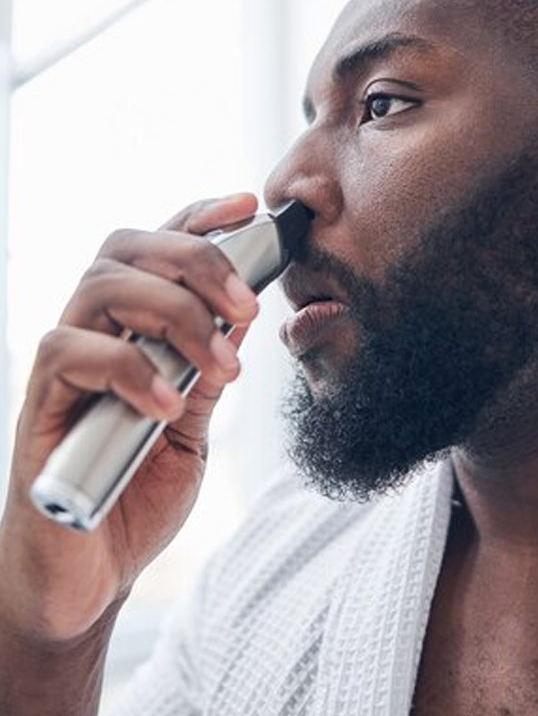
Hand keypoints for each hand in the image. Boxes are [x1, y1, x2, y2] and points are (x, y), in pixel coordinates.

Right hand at [0, 193, 259, 644]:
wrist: (86, 581)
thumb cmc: (134, 498)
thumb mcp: (192, 432)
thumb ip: (207, 377)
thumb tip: (243, 319)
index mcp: (131, 328)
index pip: (157, 248)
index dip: (198, 216)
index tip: (246, 207)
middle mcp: (92, 332)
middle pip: (129, 248)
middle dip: (198, 261)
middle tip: (248, 308)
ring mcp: (63, 366)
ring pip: (101, 284)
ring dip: (173, 312)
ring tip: (219, 362)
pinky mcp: (39, 405)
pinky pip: (70, 352)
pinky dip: (128, 367)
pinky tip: (167, 405)